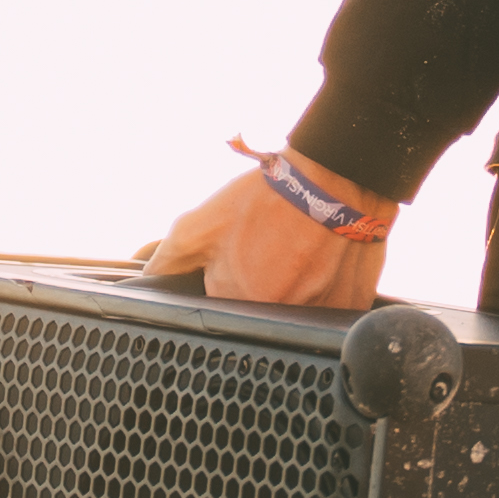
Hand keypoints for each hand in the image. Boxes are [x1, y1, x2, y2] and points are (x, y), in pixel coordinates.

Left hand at [143, 159, 394, 309]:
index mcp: (238, 305)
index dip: (223, 294)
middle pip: (258, 321)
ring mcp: (321, 318)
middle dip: (255, 294)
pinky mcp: (352, 308)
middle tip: (266, 255)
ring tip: (292, 254)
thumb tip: (146, 284)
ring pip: (294, 318)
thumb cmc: (268, 199)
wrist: (336, 176)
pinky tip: (319, 261)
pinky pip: (328, 311)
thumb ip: (166, 261)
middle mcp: (280, 320)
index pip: (220, 320)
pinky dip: (321, 292)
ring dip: (289, 294)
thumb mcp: (200, 225)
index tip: (234, 269)